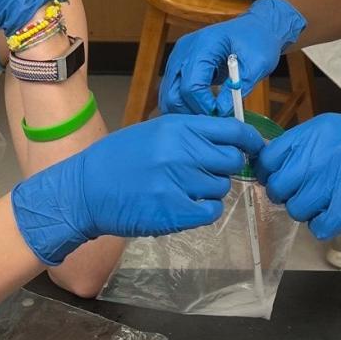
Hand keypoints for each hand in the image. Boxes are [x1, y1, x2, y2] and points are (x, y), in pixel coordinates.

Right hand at [11, 115, 264, 264]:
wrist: (85, 191)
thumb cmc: (117, 159)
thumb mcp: (153, 132)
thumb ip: (188, 133)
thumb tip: (226, 138)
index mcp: (178, 128)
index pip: (232, 130)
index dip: (250, 140)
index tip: (255, 147)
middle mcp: (182, 151)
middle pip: (231, 161)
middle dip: (225, 168)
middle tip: (207, 172)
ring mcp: (179, 182)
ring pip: (220, 188)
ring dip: (209, 190)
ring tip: (183, 189)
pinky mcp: (175, 211)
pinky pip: (210, 211)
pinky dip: (203, 210)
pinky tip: (184, 205)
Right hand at [157, 0, 306, 116]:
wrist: (256, 27)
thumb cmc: (259, 41)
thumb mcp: (257, 64)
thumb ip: (237, 87)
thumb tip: (221, 111)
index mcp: (203, 45)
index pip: (190, 85)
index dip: (203, 106)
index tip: (221, 117)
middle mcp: (184, 49)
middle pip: (173, 92)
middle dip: (190, 112)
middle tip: (212, 124)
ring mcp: (178, 56)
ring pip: (168, 93)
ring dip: (184, 110)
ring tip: (207, 121)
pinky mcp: (179, 64)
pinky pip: (172, 89)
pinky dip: (183, 104)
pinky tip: (200, 113)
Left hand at [254, 113, 340, 239]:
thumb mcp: (335, 131)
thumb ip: (302, 147)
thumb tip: (268, 166)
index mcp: (315, 132)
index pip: (268, 158)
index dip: (269, 172)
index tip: (278, 176)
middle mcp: (319, 155)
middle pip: (278, 188)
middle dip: (289, 193)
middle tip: (307, 191)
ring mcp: (333, 183)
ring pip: (296, 209)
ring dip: (308, 209)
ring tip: (328, 199)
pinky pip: (317, 227)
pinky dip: (324, 224)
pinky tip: (337, 212)